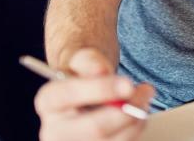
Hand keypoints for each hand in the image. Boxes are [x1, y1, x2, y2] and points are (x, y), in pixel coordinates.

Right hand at [34, 48, 154, 140]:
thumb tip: (100, 70)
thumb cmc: (84, 77)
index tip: (128, 84)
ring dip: (137, 118)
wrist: (87, 98)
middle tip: (146, 91)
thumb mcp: (83, 60)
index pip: (68, 95)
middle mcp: (54, 131)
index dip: (100, 89)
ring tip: (144, 97)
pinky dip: (136, 129)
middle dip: (126, 110)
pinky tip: (137, 114)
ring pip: (113, 140)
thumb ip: (89, 60)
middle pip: (95, 128)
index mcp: (47, 102)